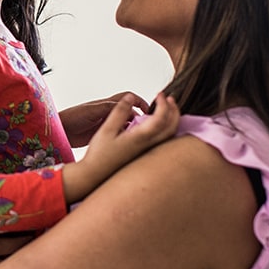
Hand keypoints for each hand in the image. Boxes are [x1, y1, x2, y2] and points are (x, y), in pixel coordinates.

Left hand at [59, 91, 150, 147]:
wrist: (60, 131)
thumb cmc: (72, 117)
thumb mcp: (92, 111)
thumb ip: (109, 108)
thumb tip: (128, 104)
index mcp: (107, 104)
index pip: (129, 98)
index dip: (140, 102)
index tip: (149, 111)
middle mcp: (109, 112)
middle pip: (130, 111)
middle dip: (140, 117)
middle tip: (148, 127)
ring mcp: (106, 123)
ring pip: (126, 124)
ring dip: (133, 128)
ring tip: (140, 137)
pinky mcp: (103, 134)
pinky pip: (118, 133)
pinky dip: (125, 136)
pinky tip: (129, 143)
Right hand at [62, 92, 178, 203]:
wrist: (95, 175)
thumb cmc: (99, 154)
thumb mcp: (107, 129)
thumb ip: (120, 112)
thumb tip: (130, 97)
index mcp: (140, 137)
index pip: (161, 118)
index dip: (163, 104)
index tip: (159, 94)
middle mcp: (148, 146)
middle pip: (172, 127)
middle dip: (174, 110)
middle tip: (169, 98)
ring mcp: (148, 152)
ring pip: (170, 135)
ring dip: (172, 119)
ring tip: (167, 108)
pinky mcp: (144, 155)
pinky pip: (164, 140)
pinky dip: (167, 128)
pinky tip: (159, 124)